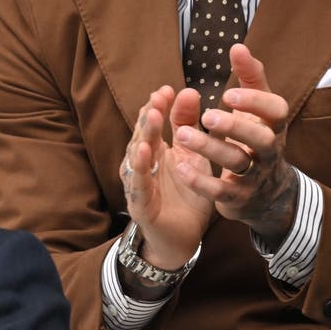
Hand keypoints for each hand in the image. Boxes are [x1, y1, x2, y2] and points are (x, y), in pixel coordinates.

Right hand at [121, 85, 213, 272]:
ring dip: (144, 135)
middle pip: (143, 135)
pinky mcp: (140, 204)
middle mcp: (142, 165)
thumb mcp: (192, 158)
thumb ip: (189, 128)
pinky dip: (139, 167)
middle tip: (159, 97)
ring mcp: (138, 183)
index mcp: (155, 153)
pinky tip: (143, 151)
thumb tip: (188, 91)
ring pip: (138, 156)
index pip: (153, 124)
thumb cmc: (186, 198)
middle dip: (151, 115)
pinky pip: (139, 183)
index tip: (168, 89)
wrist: (182, 240)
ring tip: (153, 116)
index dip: (158, 107)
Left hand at [171, 44, 298, 249]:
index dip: (255, 102)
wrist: (266, 194)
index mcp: (273, 125)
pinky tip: (181, 168)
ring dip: (210, 148)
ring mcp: (255, 176)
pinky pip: (221, 192)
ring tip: (184, 135)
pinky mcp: (238, 198)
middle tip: (208, 115)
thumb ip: (250, 78)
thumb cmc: (256, 137)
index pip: (275, 111)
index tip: (228, 93)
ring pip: (237, 162)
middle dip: (235, 126)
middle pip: (260, 139)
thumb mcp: (257, 109)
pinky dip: (201, 182)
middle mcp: (268, 151)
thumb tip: (238, 46)